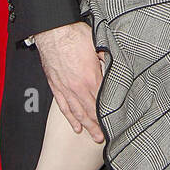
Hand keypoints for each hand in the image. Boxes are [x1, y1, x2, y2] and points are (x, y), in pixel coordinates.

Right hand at [31, 21, 104, 142]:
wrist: (52, 31)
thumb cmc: (75, 35)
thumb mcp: (99, 47)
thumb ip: (108, 61)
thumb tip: (117, 67)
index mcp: (92, 78)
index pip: (103, 102)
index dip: (109, 115)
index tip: (115, 124)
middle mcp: (78, 87)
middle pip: (91, 112)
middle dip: (98, 126)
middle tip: (104, 138)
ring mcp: (65, 88)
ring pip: (77, 112)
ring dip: (86, 126)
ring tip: (93, 136)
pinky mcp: (56, 86)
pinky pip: (63, 106)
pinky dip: (70, 118)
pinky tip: (75, 126)